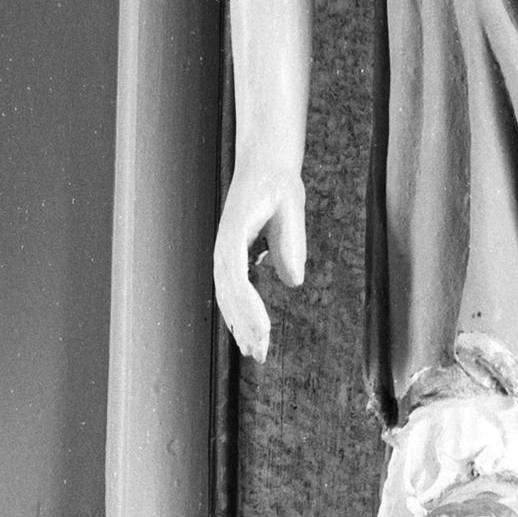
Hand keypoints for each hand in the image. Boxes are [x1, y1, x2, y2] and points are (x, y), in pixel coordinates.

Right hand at [213, 142, 306, 361]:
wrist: (263, 162)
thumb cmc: (277, 180)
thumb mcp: (291, 203)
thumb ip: (291, 240)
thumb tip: (294, 281)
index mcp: (233, 234)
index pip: (236, 279)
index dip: (248, 308)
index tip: (264, 331)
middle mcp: (223, 248)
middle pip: (228, 294)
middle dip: (243, 326)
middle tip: (261, 354)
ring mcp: (225, 253)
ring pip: (227, 297)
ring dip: (239, 325)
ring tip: (254, 351)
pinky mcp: (232, 256)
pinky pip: (232, 291)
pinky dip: (239, 313)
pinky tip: (248, 332)